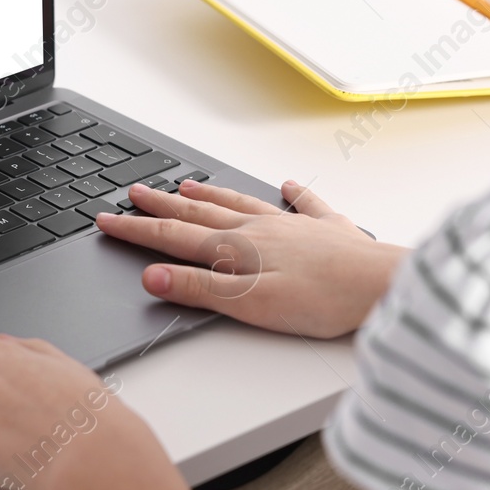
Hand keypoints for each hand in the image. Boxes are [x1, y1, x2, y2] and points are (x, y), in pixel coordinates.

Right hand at [95, 179, 405, 338]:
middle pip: (201, 215)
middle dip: (162, 204)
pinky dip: (293, 194)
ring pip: (242, 204)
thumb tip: (152, 277)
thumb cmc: (322, 300)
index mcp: (237, 249)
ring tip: (187, 185)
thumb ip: (200, 290)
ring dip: (211, 195)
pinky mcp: (328, 231)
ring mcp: (294, 227)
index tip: (106, 221)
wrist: (383, 285)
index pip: (174, 238)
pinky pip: (305, 205)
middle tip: (133, 192)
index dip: (137, 230)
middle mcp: (261, 230)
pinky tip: (286, 184)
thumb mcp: (251, 305)